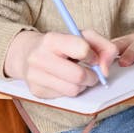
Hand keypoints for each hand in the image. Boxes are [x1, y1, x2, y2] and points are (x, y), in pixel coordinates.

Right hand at [3, 28, 117, 98]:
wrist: (27, 53)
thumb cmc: (60, 44)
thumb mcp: (81, 36)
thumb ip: (102, 46)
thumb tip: (106, 68)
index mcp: (51, 39)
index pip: (82, 49)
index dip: (93, 56)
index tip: (93, 58)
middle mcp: (39, 57)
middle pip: (79, 75)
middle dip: (92, 76)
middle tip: (92, 73)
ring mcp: (35, 76)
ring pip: (73, 89)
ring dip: (83, 85)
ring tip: (80, 76)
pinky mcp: (37, 92)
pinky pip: (65, 96)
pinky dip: (71, 90)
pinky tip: (67, 80)